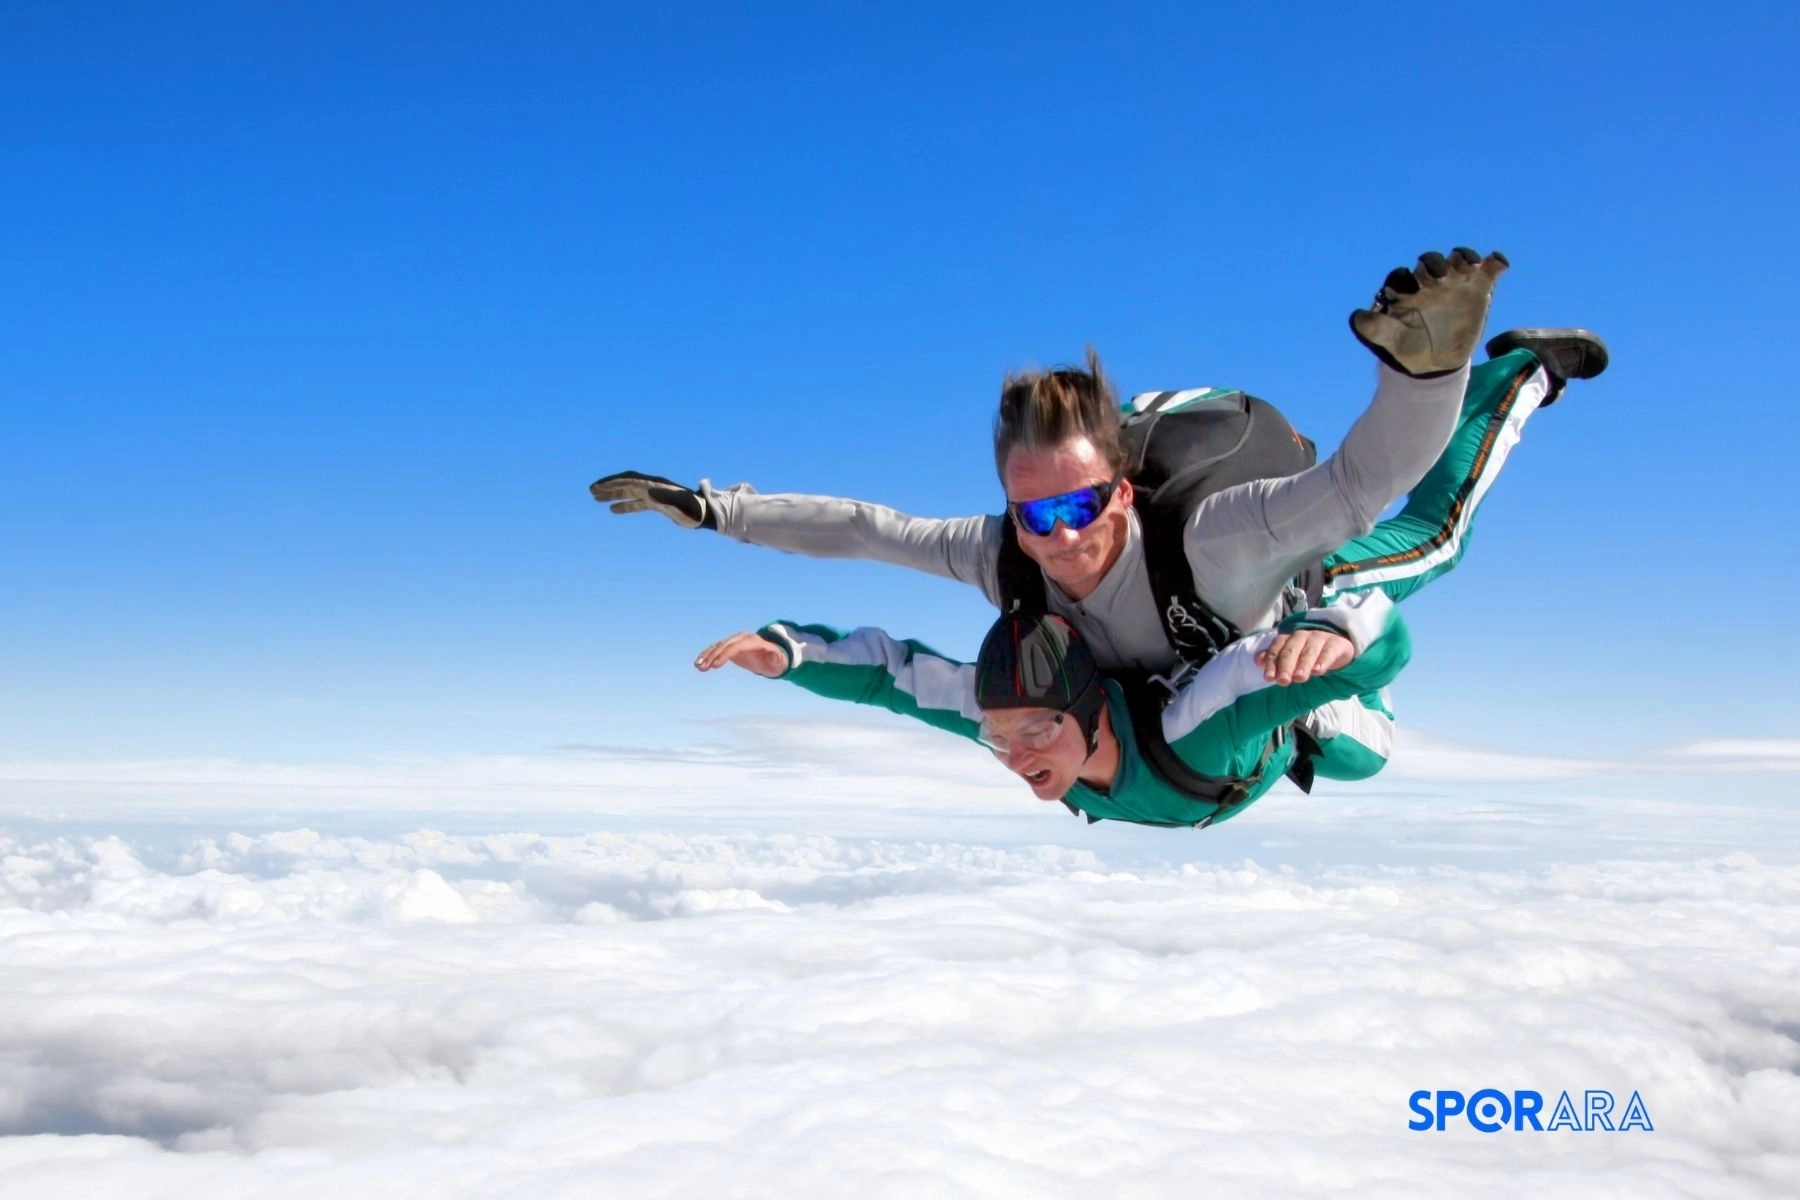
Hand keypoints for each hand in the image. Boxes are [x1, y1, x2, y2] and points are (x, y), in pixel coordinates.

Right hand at [589, 471, 708, 528]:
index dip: (613, 482)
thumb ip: (666, 500)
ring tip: (595, 499)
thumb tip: (649, 495)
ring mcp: (654, 495)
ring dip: (612, 494)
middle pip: (626, 483)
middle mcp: (652, 487)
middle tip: (591, 491)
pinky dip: (624, 505)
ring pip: (629, 492)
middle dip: (608, 486)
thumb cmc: (693, 510)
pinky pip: (636, 503)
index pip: (629, 480)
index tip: (597, 486)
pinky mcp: (657, 504)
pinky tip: (613, 510)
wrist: (704, 513)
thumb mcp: (680, 505)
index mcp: (655, 485)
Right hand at [695, 631, 787, 677]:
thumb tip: (775, 655)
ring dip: (707, 655)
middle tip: (702, 667)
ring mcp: (735, 641)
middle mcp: (743, 639)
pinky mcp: (730, 647)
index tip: (715, 665)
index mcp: (754, 642)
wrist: (772, 657)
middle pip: (725, 645)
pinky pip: (716, 650)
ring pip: (718, 646)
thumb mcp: (780, 661)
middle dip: (713, 655)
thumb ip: (777, 658)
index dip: (726, 654)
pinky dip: (707, 656)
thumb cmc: (777, 661)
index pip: (737, 646)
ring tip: (698, 666)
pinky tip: (699, 665)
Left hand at [1256, 628, 1353, 684]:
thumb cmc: (1308, 653)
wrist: (1337, 645)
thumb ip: (1275, 658)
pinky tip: (1318, 671)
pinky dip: (1323, 661)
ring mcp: (1319, 638)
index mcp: (1288, 639)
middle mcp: (1302, 636)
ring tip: (1299, 678)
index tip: (1269, 678)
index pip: (1277, 649)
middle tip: (1283, 681)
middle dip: (1286, 666)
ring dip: (1303, 664)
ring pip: (1309, 651)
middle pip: (1291, 650)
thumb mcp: (1292, 656)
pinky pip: (1329, 651)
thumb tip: (1258, 660)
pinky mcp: (1336, 643)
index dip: (1272, 663)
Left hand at [1349, 248, 1507, 377]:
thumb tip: (1356, 317)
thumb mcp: (1390, 341)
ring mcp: (1455, 281)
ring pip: (1458, 260)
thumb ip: (1374, 328)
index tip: (1412, 290)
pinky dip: (1494, 263)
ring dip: (1463, 258)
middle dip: (1434, 265)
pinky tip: (1499, 264)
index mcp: (1405, 290)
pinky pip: (1489, 268)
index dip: (1406, 280)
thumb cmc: (1408, 348)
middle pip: (1431, 263)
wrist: (1436, 363)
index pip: (1403, 277)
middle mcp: (1429, 280)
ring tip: (1468, 267)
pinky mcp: (1479, 287)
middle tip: (1438, 276)